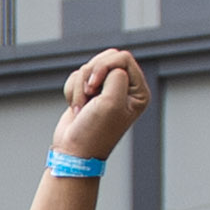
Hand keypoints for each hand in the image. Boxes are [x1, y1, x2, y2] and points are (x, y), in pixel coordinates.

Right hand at [53, 47, 152, 162]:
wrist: (73, 152)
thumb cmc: (94, 131)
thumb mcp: (112, 101)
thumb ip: (115, 73)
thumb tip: (108, 65)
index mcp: (138, 92)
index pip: (123, 58)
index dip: (105, 66)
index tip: (94, 86)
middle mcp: (125, 89)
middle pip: (107, 57)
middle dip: (92, 73)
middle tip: (88, 93)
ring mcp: (106, 90)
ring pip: (89, 67)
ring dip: (80, 85)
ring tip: (82, 106)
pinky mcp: (88, 93)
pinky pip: (76, 76)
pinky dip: (72, 90)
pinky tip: (76, 108)